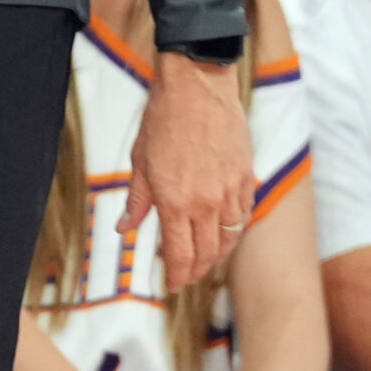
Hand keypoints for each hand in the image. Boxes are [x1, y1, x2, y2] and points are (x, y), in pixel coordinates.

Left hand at [123, 53, 253, 288]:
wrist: (196, 87)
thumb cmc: (163, 120)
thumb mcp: (140, 162)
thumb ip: (137, 201)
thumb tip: (124, 228)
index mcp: (176, 202)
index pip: (180, 254)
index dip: (176, 275)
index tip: (172, 284)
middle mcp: (206, 203)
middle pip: (207, 253)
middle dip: (196, 271)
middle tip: (186, 277)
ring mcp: (230, 191)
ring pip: (230, 239)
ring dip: (217, 255)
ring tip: (206, 260)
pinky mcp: (245, 177)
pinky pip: (243, 215)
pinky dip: (234, 230)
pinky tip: (225, 232)